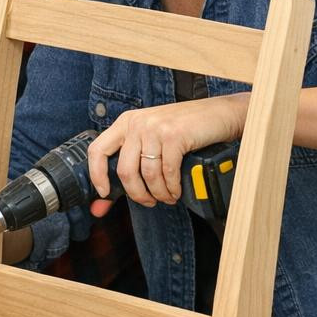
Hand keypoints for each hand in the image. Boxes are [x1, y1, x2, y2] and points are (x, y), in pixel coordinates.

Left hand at [88, 94, 247, 207]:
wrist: (218, 114)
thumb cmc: (185, 128)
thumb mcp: (152, 138)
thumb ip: (132, 164)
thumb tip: (101, 203)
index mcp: (126, 122)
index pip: (98, 150)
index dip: (97, 176)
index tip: (104, 193)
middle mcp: (138, 123)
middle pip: (125, 170)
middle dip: (137, 194)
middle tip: (148, 201)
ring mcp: (156, 128)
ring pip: (148, 175)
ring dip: (159, 193)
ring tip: (167, 197)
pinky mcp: (175, 136)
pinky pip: (167, 172)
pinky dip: (172, 188)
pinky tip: (176, 190)